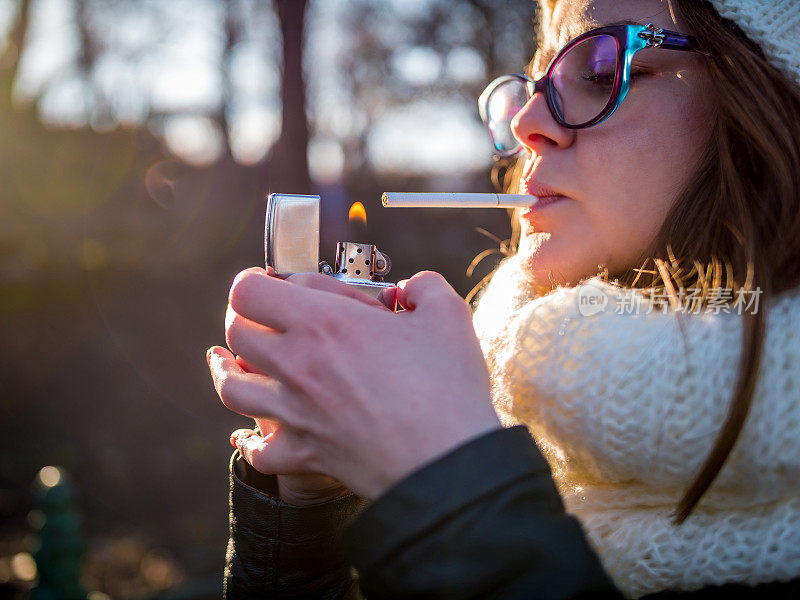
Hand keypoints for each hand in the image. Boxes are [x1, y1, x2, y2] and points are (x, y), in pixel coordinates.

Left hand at [208, 267, 500, 499]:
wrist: (446, 462)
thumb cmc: (447, 386)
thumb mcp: (446, 314)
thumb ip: (424, 287)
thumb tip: (412, 289)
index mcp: (322, 321)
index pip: (249, 290)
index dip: (254, 280)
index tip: (271, 282)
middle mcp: (297, 363)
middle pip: (236, 333)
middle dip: (244, 318)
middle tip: (262, 318)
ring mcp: (295, 412)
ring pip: (232, 388)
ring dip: (228, 371)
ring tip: (229, 362)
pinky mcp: (304, 453)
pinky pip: (258, 450)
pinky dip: (250, 442)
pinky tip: (250, 434)